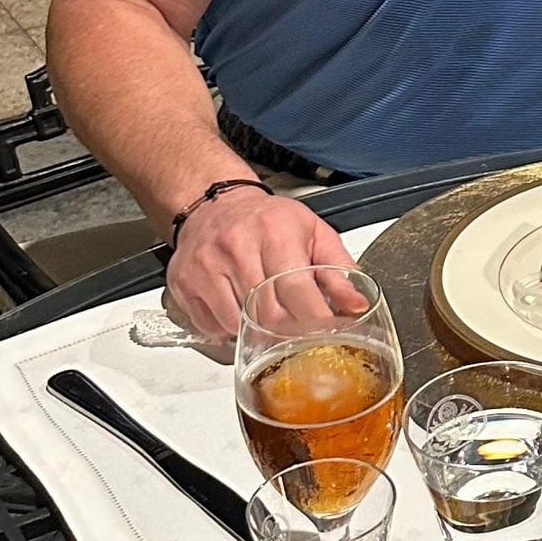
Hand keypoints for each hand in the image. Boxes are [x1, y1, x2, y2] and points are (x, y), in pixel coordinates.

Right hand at [166, 187, 357, 341]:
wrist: (216, 204)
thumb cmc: (269, 219)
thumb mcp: (313, 232)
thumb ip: (338, 269)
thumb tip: (356, 305)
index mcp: (275, 232)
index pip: (296, 288)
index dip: (314, 318)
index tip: (328, 334)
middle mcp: (237, 247)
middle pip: (266, 311)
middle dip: (289, 330)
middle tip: (301, 336)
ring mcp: (207, 266)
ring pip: (238, 324)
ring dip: (257, 332)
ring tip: (270, 321)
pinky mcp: (185, 283)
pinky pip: (211, 327)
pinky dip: (230, 331)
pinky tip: (241, 314)